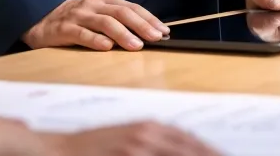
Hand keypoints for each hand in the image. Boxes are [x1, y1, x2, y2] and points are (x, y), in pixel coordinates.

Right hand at [0, 117, 220, 155]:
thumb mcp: (125, 143)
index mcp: (148, 127)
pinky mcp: (125, 154)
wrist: (55, 149)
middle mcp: (145, 134)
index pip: (188, 140)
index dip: (208, 149)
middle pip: (188, 148)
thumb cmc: (91, 148)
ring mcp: (135, 147)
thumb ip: (148, 144)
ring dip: (196, 155)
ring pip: (177, 152)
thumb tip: (179, 147)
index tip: (224, 154)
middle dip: (209, 153)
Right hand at [23, 0, 169, 51]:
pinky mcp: (64, 28)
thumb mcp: (100, 16)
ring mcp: (79, 15)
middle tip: (156, 37)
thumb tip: (148, 36)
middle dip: (141, 25)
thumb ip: (120, 22)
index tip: (164, 30)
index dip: (149, 18)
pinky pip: (82, 33)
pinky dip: (95, 40)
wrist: (43, 20)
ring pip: (104, 22)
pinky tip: (107, 47)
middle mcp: (94, 5)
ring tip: (137, 45)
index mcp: (106, 1)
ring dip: (123, 34)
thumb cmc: (78, 20)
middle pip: (121, 13)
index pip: (132, 8)